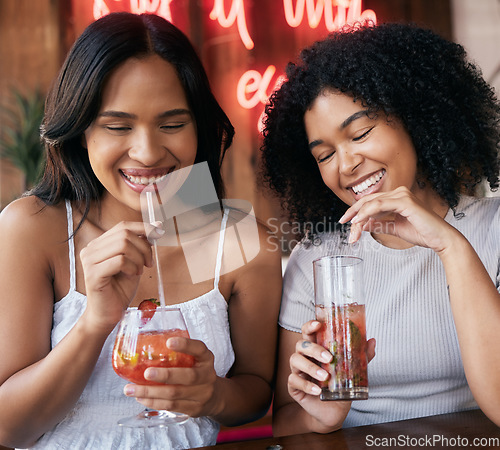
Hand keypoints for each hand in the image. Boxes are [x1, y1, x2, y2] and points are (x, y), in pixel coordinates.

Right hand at [80, 221, 162, 330]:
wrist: (107, 314)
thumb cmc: (119, 289)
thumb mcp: (135, 262)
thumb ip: (142, 244)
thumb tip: (157, 225)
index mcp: (99, 244)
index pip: (123, 226)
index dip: (143, 227)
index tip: (159, 233)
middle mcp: (90, 249)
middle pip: (125, 234)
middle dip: (144, 247)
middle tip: (148, 263)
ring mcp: (89, 261)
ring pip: (123, 245)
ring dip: (138, 258)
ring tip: (139, 271)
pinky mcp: (93, 274)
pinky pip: (120, 260)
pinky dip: (132, 267)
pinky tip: (132, 275)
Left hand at [123, 336, 219, 416]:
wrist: (214, 397)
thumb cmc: (198, 373)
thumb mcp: (196, 359)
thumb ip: (180, 353)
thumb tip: (146, 343)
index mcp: (206, 359)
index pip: (199, 349)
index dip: (185, 345)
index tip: (169, 342)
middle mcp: (207, 376)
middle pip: (188, 377)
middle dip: (165, 375)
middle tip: (147, 373)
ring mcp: (201, 395)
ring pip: (174, 395)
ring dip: (150, 392)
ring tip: (130, 389)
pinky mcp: (193, 409)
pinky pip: (171, 406)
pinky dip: (153, 402)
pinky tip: (140, 398)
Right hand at [288, 320, 375, 430]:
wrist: (333, 411)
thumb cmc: (339, 386)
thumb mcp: (352, 371)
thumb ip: (361, 356)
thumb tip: (372, 341)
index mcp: (315, 349)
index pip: (308, 332)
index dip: (310, 326)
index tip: (318, 324)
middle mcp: (304, 357)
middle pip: (301, 344)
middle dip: (313, 349)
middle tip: (329, 357)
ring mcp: (297, 371)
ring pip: (295, 360)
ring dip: (310, 367)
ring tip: (325, 376)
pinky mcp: (293, 386)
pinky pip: (294, 380)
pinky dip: (306, 384)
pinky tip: (317, 390)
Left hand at [339, 187, 456, 251]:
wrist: (439, 239)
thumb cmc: (421, 233)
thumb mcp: (393, 228)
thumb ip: (378, 224)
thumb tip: (362, 224)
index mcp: (396, 197)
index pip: (370, 201)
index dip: (356, 210)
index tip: (345, 221)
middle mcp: (399, 192)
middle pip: (368, 200)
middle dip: (353, 212)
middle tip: (342, 222)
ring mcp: (402, 195)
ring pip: (372, 203)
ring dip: (359, 215)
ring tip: (351, 228)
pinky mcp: (405, 201)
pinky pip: (380, 205)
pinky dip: (367, 212)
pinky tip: (359, 221)